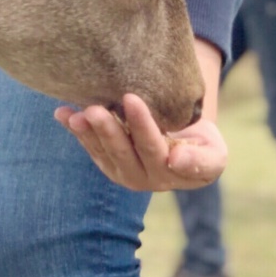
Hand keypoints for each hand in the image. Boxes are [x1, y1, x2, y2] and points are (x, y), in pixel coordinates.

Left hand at [54, 93, 229, 192]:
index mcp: (168, 174)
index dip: (141, 125)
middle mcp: (141, 177)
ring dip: (87, 132)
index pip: (152, 146)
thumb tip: (175, 159)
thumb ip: (200, 162)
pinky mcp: (107, 163)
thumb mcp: (213, 154)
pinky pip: (90, 147)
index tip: (131, 99)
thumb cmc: (203, 145)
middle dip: (107, 129)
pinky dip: (75, 131)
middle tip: (95, 108)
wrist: (188, 147)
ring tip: (76, 114)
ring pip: (102, 150)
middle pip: (122, 151)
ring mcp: (121, 171)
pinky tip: (62, 114)